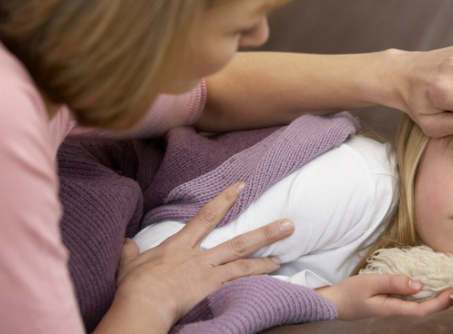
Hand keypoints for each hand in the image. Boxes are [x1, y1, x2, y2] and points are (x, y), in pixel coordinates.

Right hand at [114, 182, 293, 326]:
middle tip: (287, 224)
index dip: (225, 199)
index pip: (207, 216)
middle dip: (264, 232)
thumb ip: (130, 251)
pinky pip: (239, 286)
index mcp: (180, 246)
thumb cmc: (134, 285)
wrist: (142, 303)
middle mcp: (200, 257)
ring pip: (244, 264)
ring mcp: (209, 275)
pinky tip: (267, 284)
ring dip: (265, 260)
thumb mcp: (128, 264)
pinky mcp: (212, 292)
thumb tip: (126, 242)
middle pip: (238, 242)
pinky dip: (254, 283)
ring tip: (281, 257)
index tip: (242, 186)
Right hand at [316, 274, 452, 319]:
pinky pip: (415, 308)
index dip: (442, 302)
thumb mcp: (370, 283)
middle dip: (448, 307)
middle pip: (428, 315)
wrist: (334, 305)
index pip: (425, 311)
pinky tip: (435, 296)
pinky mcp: (392, 311)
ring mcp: (395, 315)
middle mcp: (397, 316)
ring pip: (423, 312)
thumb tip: (419, 284)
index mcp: (393, 311)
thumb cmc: (350, 293)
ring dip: (441, 305)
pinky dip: (429, 302)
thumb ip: (394, 283)